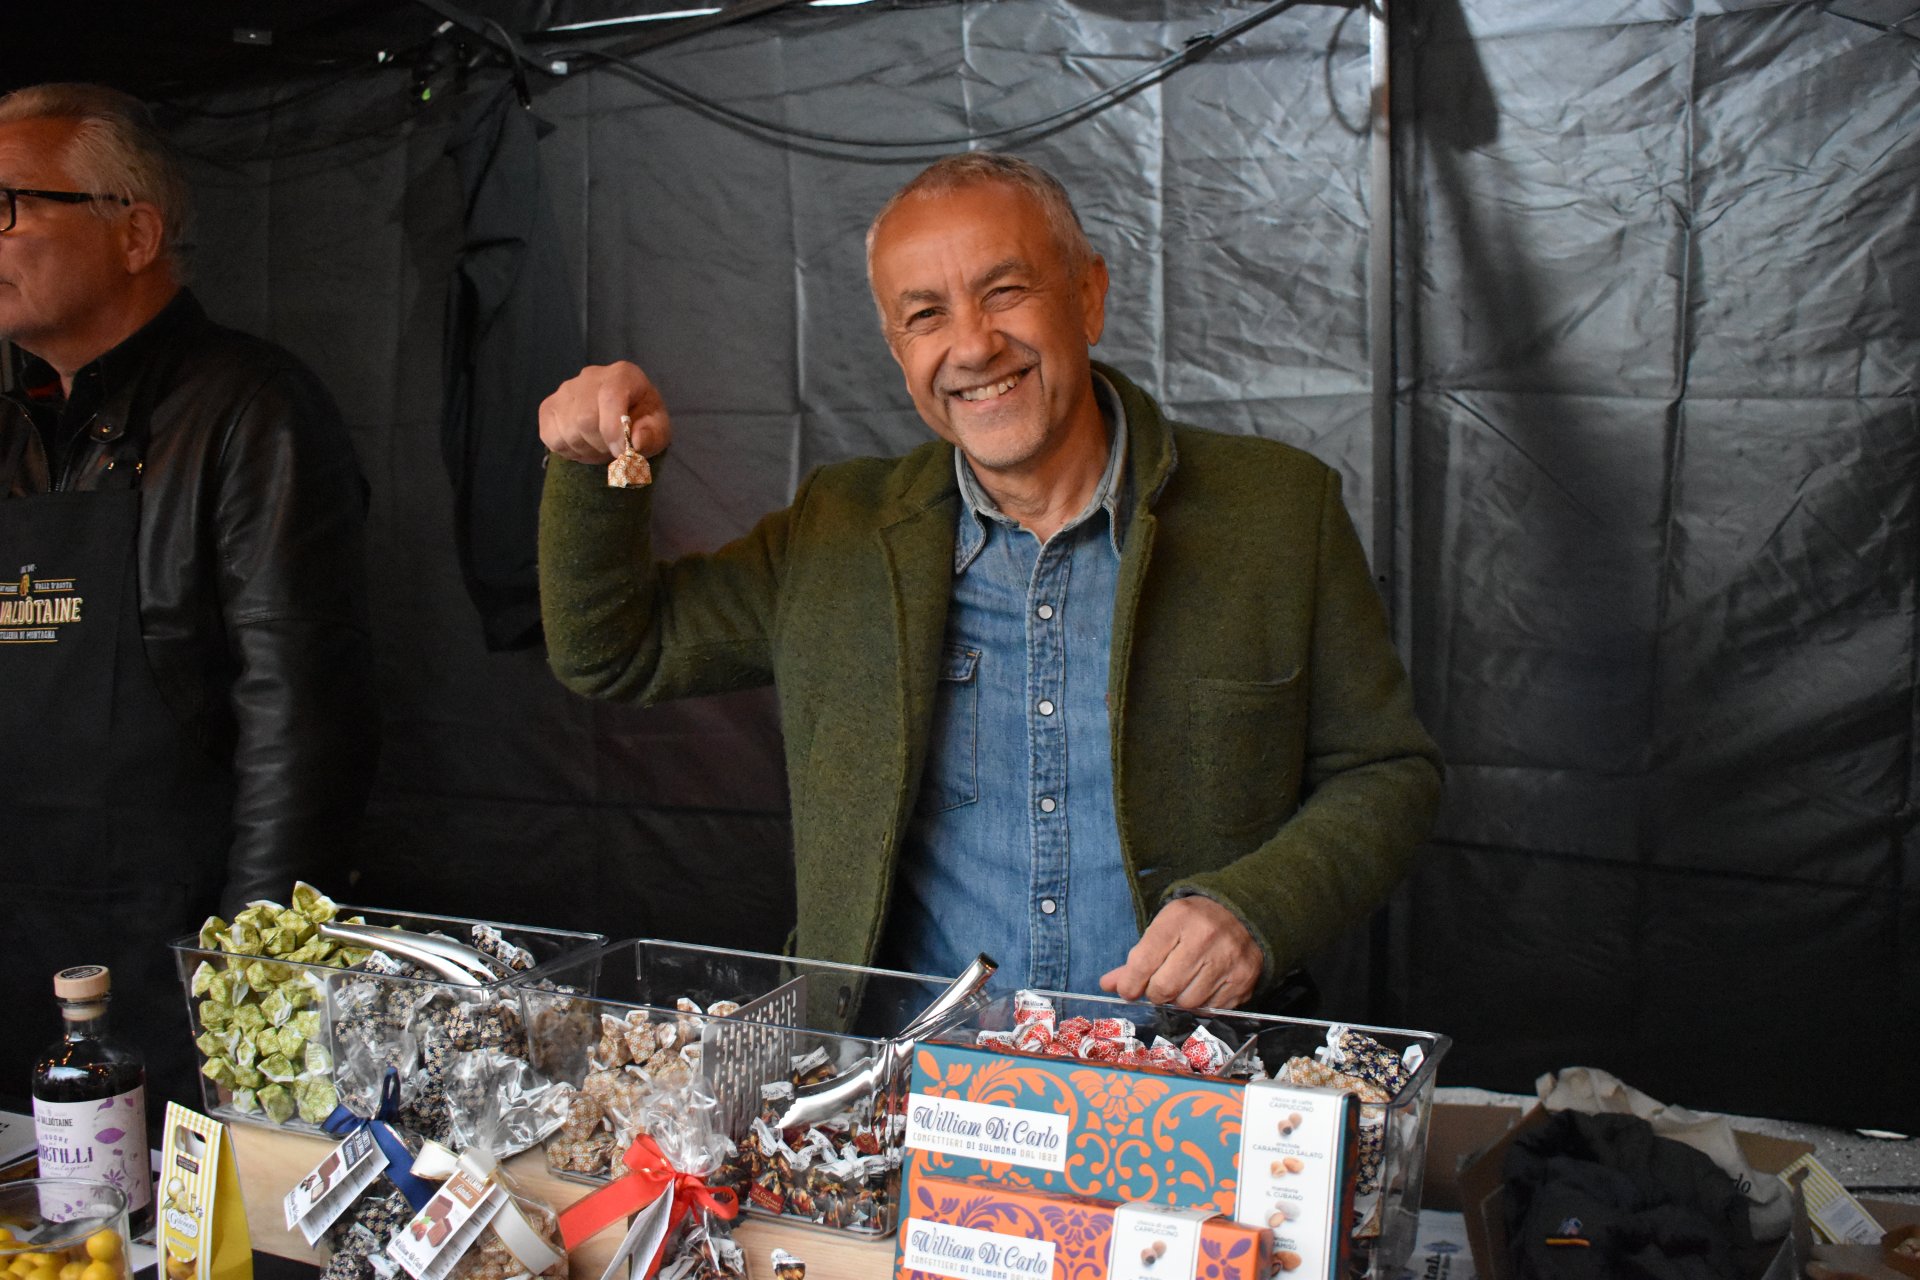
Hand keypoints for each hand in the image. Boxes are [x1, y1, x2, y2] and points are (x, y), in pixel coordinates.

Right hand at [538, 361, 671, 464]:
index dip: (613, 430)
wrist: (624, 418)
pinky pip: (551, 436)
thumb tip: (635, 443)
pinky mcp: (548, 407)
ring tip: (600, 447)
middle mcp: (590, 376)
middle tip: (613, 451)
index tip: (621, 453)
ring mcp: (565, 390)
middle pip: (585, 418)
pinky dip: (568, 450)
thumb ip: (651, 434)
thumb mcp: (658, 429)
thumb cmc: (643, 422)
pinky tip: (583, 446)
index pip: (610, 397)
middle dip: (601, 445)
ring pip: (567, 430)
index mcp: (623, 375)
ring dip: (586, 450)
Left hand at [1099, 896, 1262, 1009]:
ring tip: (1182, 983)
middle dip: (1154, 992)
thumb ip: (1136, 958)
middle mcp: (1205, 939)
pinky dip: (1200, 1004)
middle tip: (1157, 985)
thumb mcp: (1163, 927)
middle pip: (1164, 988)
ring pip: (1186, 1003)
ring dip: (1178, 1000)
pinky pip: (1210, 1009)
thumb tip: (1108, 985)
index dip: (1130, 983)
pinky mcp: (1243, 981)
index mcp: (1179, 919)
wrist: (1242, 914)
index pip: (1143, 962)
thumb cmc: (1194, 922)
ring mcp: (1228, 961)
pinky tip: (1202, 986)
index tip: (1127, 990)